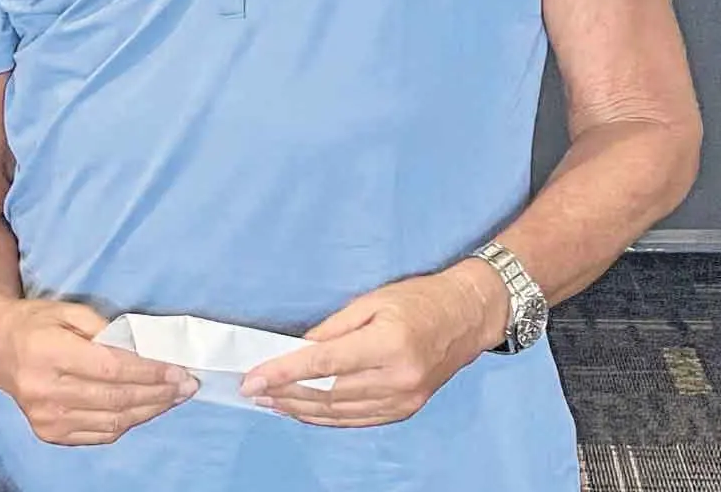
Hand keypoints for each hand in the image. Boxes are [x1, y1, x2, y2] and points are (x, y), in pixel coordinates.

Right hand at [0, 298, 196, 444]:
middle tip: (188, 385)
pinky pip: (100, 434)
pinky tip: (145, 409)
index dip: (150, 371)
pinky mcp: (49, 433)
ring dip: (149, 410)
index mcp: (48, 353)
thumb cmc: (35, 322)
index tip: (179, 370)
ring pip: (112, 421)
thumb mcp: (68, 311)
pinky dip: (127, 423)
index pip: (111, 368)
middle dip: (158, 392)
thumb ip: (105, 328)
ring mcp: (46, 417)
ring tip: (174, 398)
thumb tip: (144, 350)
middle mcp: (44, 390)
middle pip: (116, 398)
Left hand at [239, 262, 506, 426]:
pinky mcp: (406, 410)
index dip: (283, 373)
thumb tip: (297, 349)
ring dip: (300, 409)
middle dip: (285, 393)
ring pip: (339, 412)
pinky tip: (304, 411)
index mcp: (388, 344)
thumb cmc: (419, 300)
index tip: (253, 378)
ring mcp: (403, 399)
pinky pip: (356, 420)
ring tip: (270, 402)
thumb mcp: (372, 300)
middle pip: (328, 393)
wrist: (467, 318)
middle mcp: (397, 378)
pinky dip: (326, 418)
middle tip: (253, 391)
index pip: (323, 364)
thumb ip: (332, 328)